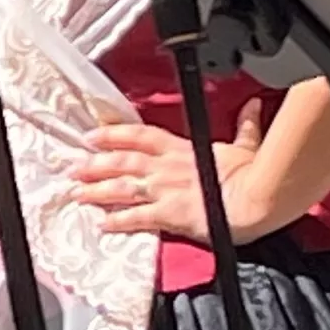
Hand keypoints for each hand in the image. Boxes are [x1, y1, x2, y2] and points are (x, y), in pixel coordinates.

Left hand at [78, 104, 275, 243]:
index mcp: (182, 149)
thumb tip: (253, 106)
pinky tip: (101, 224)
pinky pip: (137, 218)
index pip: (140, 136)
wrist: (257, 198)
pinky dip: (117, 221)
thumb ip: (245, 126)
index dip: (113, 134)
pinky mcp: (170, 215)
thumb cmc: (253, 173)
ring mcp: (165, 191)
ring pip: (122, 187)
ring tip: (76, 194)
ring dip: (96, 191)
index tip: (91, 136)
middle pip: (122, 161)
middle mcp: (167, 168)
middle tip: (72, 168)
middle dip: (94, 164)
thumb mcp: (246, 145)